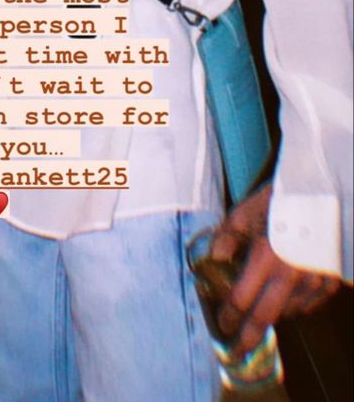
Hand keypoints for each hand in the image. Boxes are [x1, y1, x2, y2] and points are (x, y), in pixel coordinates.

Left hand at [211, 184, 339, 354]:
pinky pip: (307, 305)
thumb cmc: (277, 201)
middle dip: (248, 337)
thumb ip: (224, 241)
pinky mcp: (329, 282)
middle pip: (265, 318)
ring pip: (287, 313)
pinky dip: (292, 304)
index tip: (221, 323)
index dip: (227, 315)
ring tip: (259, 306)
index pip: (241, 300)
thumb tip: (212, 263)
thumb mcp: (242, 215)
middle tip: (236, 348)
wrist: (318, 193)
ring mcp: (313, 281)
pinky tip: (283, 293)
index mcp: (266, 257)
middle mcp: (291, 274)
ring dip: (270, 313)